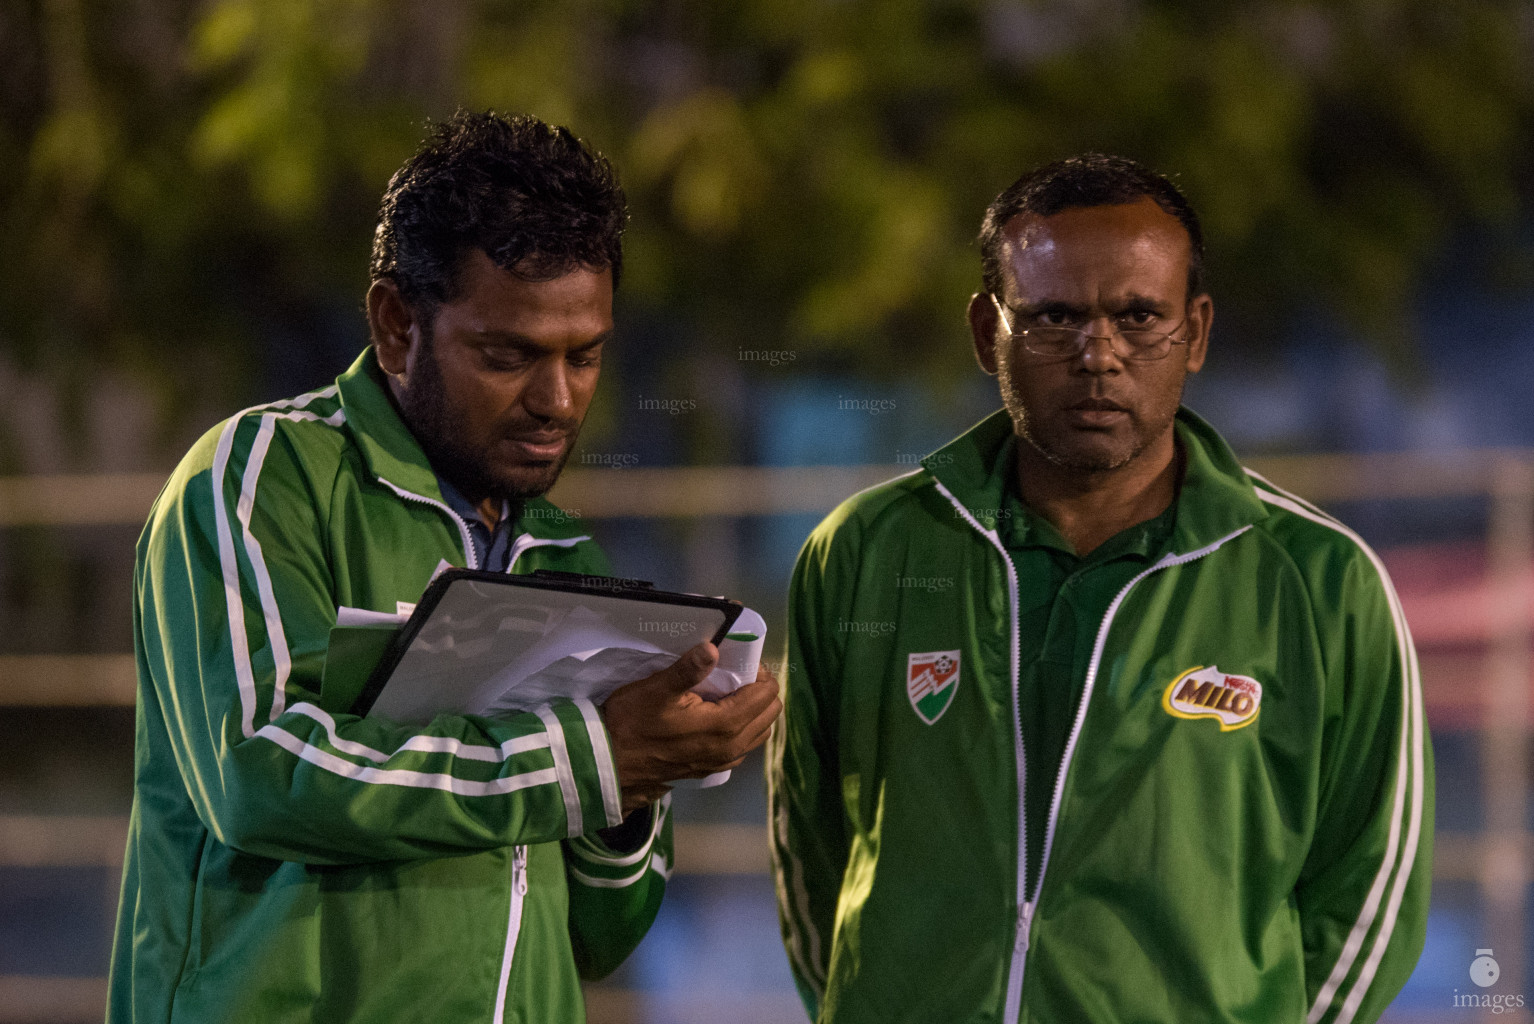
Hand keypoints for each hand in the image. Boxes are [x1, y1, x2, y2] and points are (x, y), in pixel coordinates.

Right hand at [601, 643, 781, 813]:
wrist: (609, 763)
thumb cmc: (632, 723)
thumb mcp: (657, 689)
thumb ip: (688, 669)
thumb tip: (713, 647)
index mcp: (724, 725)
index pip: (767, 695)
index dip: (759, 673)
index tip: (739, 662)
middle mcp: (731, 747)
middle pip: (770, 714)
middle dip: (761, 690)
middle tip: (737, 674)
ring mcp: (723, 762)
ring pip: (760, 732)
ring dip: (754, 710)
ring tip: (730, 693)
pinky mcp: (712, 769)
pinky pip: (744, 745)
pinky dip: (743, 727)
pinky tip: (719, 715)